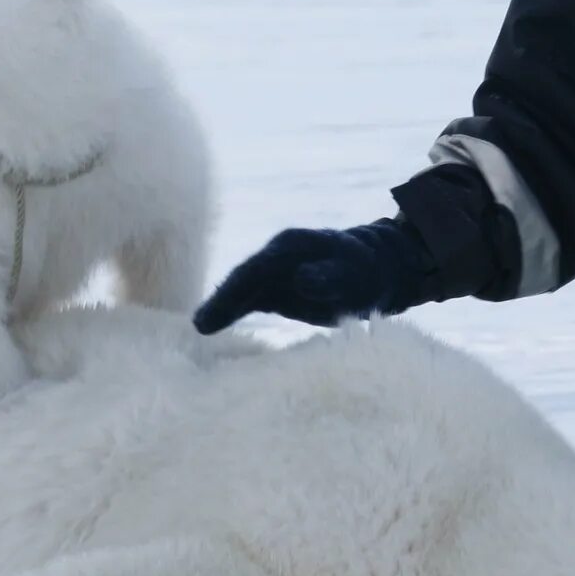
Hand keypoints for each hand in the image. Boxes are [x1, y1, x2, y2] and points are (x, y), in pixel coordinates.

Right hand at [192, 220, 424, 334]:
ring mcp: (272, 274)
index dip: (236, 290)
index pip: (256, 269)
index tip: (220, 308)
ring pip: (241, 291)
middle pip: (242, 279)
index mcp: (291, 246)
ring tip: (200, 329)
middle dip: (222, 300)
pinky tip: (213, 328)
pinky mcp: (275, 292)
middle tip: (199, 325)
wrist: (375, 271)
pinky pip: (249, 302)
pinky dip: (232, 313)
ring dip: (222, 308)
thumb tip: (299, 280)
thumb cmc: (366, 272)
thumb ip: (329, 276)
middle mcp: (275, 257)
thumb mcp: (354, 273)